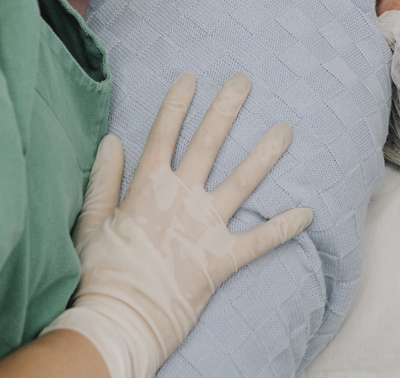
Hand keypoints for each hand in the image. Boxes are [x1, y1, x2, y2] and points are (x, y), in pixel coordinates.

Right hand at [44, 74, 310, 377]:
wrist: (118, 322)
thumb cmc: (101, 275)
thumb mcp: (92, 223)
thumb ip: (104, 180)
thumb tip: (112, 141)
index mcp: (147, 187)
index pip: (163, 133)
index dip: (177, 104)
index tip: (191, 77)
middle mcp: (180, 198)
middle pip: (208, 142)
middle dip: (227, 108)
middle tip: (244, 80)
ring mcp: (204, 227)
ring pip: (242, 181)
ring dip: (265, 153)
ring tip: (286, 129)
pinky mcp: (220, 259)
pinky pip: (258, 240)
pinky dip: (283, 227)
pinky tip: (308, 213)